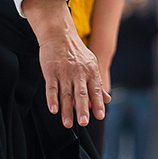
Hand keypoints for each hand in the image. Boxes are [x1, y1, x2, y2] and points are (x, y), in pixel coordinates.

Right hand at [22, 0, 110, 128]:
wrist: (59, 34)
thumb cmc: (76, 52)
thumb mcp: (91, 64)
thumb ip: (98, 83)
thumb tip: (107, 99)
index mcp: (91, 72)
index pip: (96, 90)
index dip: (98, 103)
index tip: (100, 116)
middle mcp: (78, 73)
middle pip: (81, 94)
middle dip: (83, 109)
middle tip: (84, 123)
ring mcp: (64, 72)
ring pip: (66, 94)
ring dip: (66, 110)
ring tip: (67, 124)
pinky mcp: (50, 71)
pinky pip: (51, 87)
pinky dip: (52, 99)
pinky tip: (53, 110)